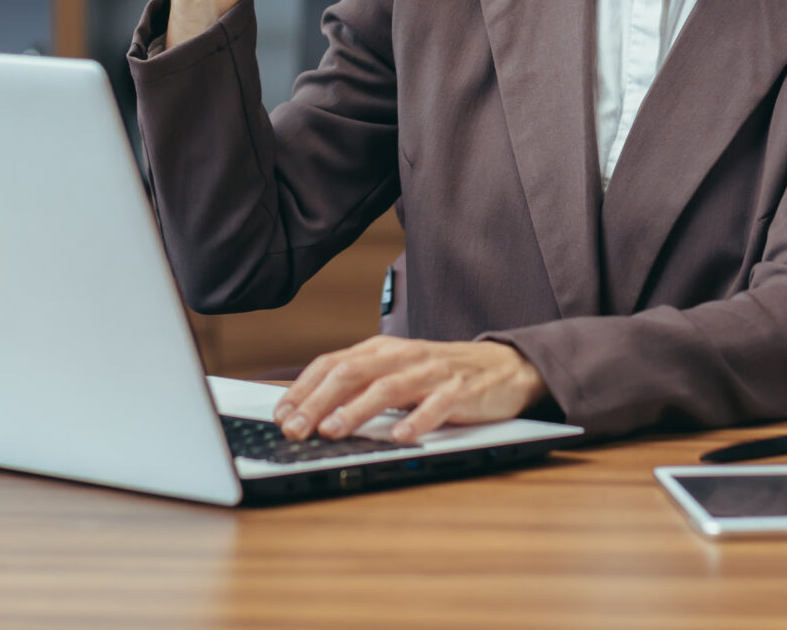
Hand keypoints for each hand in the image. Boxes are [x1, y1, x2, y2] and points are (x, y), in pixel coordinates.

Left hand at [273, 337, 549, 446]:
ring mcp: (433, 373)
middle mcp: (403, 356)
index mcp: (383, 350)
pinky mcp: (462, 392)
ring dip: (357, 410)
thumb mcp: (396, 371)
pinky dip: (418, 420)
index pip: (333, 363)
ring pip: (388, 387)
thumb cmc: (441, 374)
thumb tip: (312, 411)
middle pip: (353, 373)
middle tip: (297, 428)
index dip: (304, 388)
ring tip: (334, 430)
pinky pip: (437, 406)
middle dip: (319, 401)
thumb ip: (361, 385)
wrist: (505, 367)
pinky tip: (401, 436)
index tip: (281, 415)